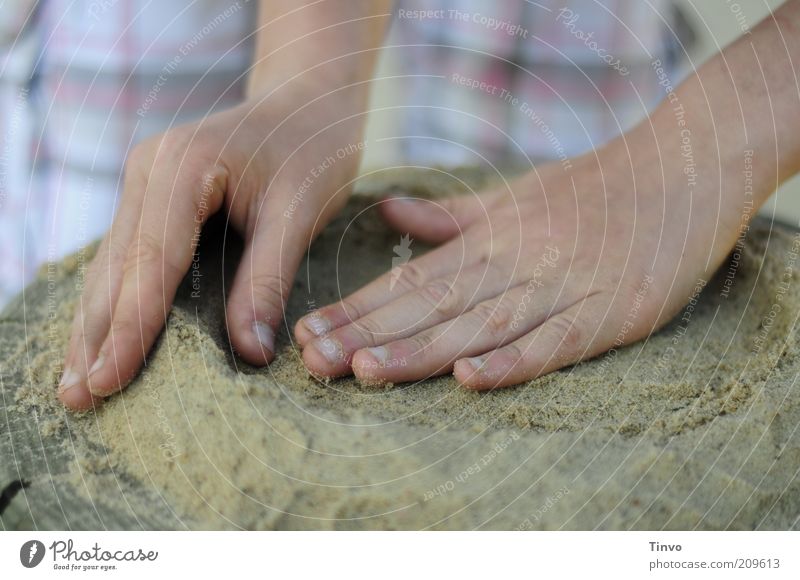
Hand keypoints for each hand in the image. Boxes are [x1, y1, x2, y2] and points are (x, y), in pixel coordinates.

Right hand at [59, 84, 365, 408]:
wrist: (306, 101)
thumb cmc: (310, 148)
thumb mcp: (300, 210)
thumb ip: (269, 278)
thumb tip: (249, 353)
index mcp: (182, 167)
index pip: (150, 260)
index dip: (128, 326)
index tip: (107, 380)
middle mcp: (149, 172)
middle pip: (116, 267)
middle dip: (96, 336)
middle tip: (77, 400)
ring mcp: (144, 183)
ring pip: (111, 266)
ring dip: (94, 326)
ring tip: (75, 385)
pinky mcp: (153, 198)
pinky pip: (126, 257)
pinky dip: (114, 302)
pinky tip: (101, 339)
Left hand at [295, 136, 737, 388]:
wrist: (685, 166)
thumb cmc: (595, 187)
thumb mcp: (515, 195)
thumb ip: (450, 216)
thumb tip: (389, 213)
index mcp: (491, 238)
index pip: (412, 278)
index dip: (359, 308)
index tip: (309, 331)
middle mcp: (517, 260)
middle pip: (433, 305)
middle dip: (369, 334)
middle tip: (312, 360)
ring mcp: (564, 285)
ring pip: (481, 323)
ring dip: (422, 350)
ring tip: (365, 371)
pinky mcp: (613, 310)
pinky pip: (558, 340)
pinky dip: (516, 360)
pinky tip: (472, 377)